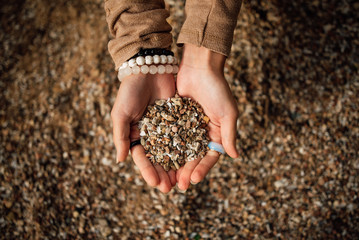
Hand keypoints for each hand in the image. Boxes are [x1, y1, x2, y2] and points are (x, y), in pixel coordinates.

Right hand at [111, 73, 176, 192]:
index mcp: (135, 135)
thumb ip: (120, 137)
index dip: (148, 171)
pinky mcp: (179, 118)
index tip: (155, 184)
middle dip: (164, 173)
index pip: (142, 158)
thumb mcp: (121, 114)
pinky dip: (187, 148)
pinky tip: (193, 160)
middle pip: (158, 158)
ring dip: (176, 166)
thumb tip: (120, 161)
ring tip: (182, 180)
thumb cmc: (130, 92)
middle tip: (171, 188)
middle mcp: (151, 134)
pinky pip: (183, 135)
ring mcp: (166, 127)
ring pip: (172, 150)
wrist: (149, 68)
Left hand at [175, 44, 238, 190]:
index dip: (203, 168)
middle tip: (179, 185)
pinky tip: (157, 159)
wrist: (199, 66)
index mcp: (216, 133)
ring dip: (175, 164)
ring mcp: (186, 126)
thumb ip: (229, 134)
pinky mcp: (173, 119)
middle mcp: (201, 132)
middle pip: (193, 157)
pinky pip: (168, 136)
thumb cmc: (217, 88)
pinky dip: (164, 148)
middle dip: (187, 171)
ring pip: (179, 150)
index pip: (210, 156)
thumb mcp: (227, 112)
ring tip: (167, 178)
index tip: (194, 179)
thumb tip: (235, 156)